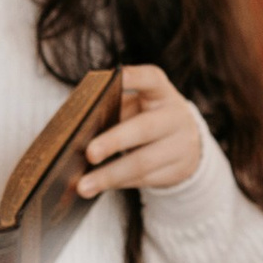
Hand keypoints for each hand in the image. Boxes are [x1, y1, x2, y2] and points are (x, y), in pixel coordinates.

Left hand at [77, 64, 202, 195]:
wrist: (185, 144)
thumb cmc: (147, 119)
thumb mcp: (138, 107)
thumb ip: (114, 109)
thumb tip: (77, 129)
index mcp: (162, 92)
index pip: (152, 79)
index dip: (136, 77)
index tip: (118, 75)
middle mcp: (176, 116)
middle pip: (145, 128)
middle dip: (114, 141)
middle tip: (89, 153)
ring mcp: (181, 145)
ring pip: (143, 162)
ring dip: (110, 175)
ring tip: (83, 186)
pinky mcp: (179, 170)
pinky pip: (145, 179)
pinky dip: (119, 184)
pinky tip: (99, 187)